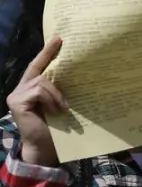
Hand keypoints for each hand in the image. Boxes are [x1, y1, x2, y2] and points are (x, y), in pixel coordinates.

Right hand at [6, 37, 65, 166]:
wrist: (47, 148)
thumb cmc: (57, 128)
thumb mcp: (61, 104)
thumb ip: (62, 90)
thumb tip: (79, 72)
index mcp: (33, 88)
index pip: (38, 66)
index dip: (47, 52)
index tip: (58, 38)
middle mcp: (22, 88)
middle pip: (38, 68)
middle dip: (49, 54)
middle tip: (61, 41)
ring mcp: (17, 94)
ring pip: (42, 81)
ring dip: (57, 93)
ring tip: (65, 107)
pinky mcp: (17, 102)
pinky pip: (39, 90)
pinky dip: (52, 98)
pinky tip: (58, 110)